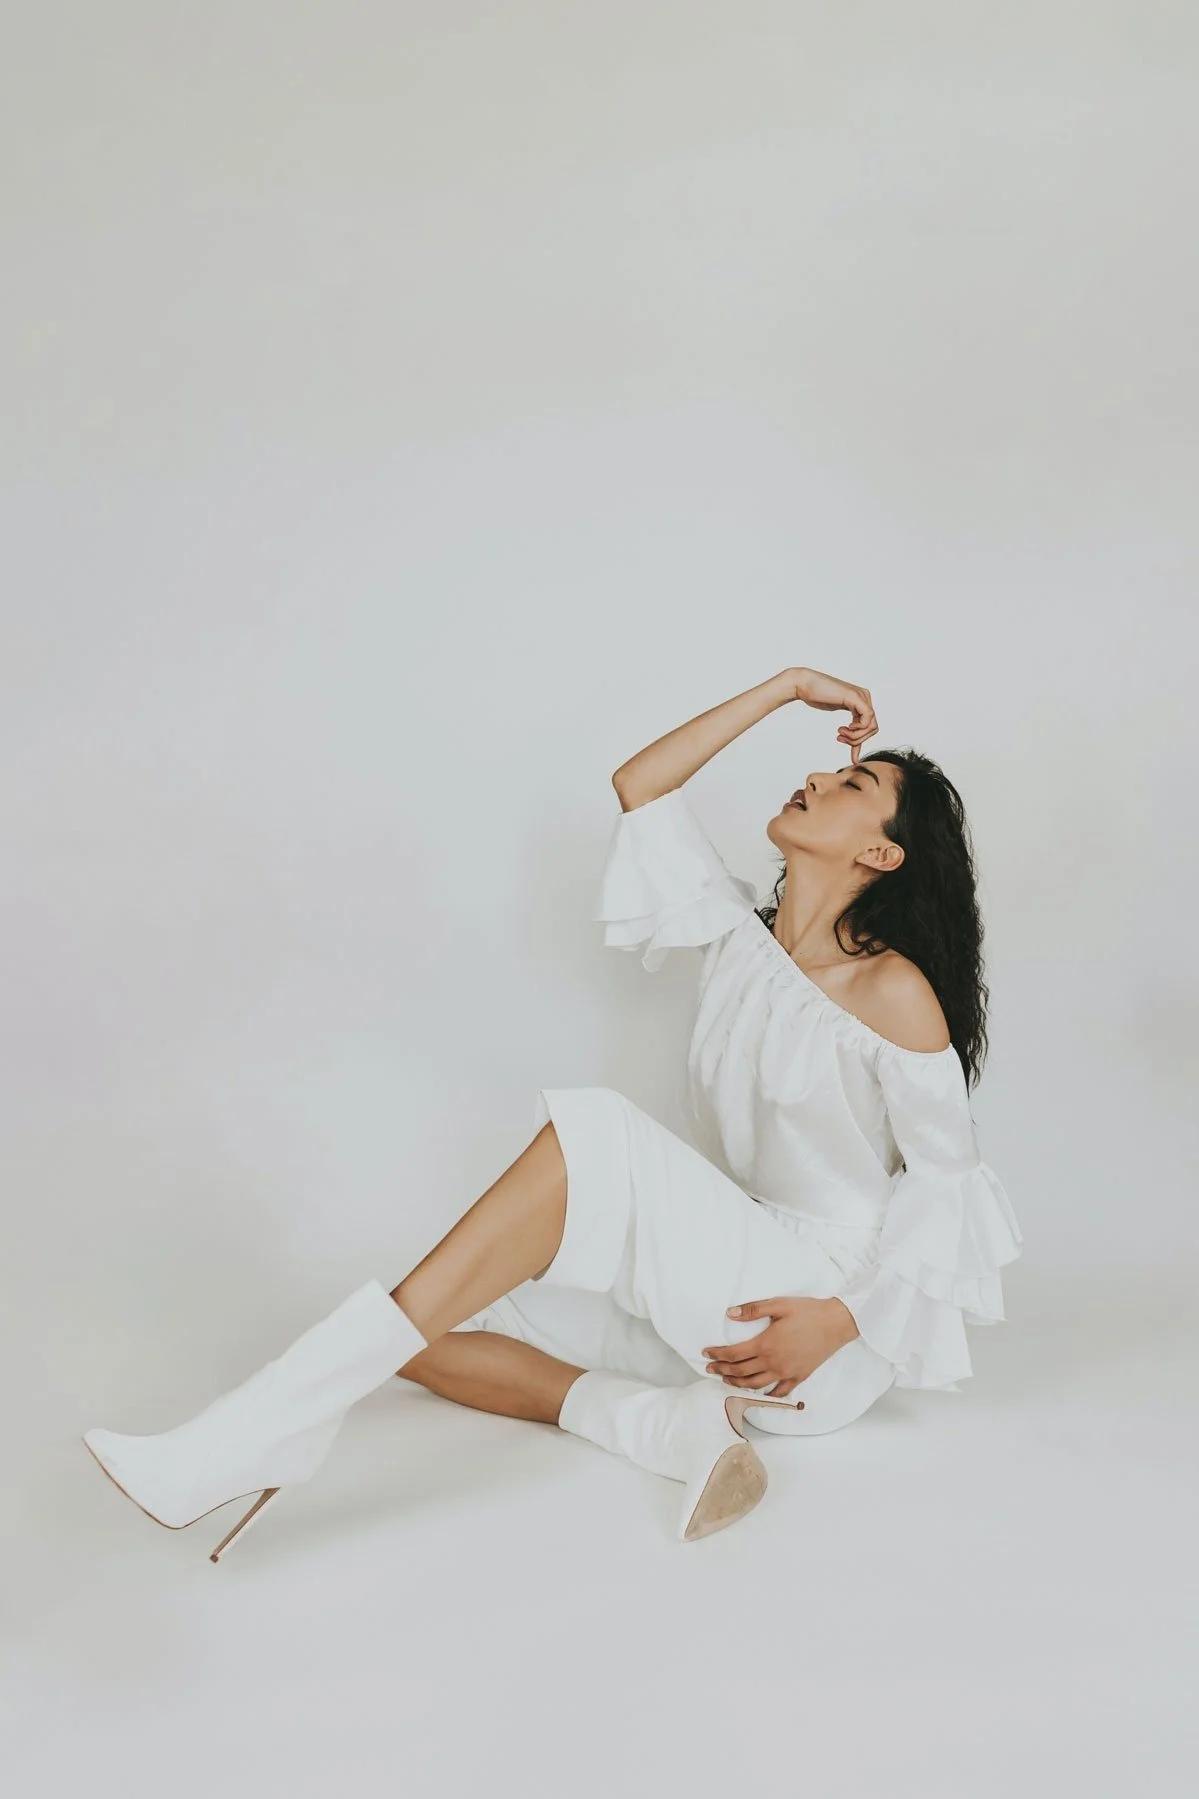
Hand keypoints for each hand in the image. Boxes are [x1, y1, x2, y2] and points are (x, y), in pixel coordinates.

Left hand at [702, 1296, 859, 1396]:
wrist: (835, 1323)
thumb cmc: (808, 1311)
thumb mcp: (778, 1304)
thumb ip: (753, 1310)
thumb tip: (730, 1313)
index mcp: (765, 1344)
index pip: (733, 1354)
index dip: (717, 1355)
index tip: (706, 1354)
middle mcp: (773, 1362)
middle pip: (740, 1371)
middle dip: (722, 1370)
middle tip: (710, 1368)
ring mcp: (786, 1373)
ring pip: (755, 1384)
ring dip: (738, 1384)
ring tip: (727, 1380)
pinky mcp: (798, 1377)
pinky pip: (779, 1392)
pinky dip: (766, 1395)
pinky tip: (759, 1394)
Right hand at [789, 667, 877, 763]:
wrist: (803, 684)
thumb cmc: (816, 696)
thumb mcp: (836, 710)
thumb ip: (847, 720)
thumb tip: (852, 740)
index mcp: (861, 700)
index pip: (870, 726)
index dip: (859, 740)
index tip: (842, 741)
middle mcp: (864, 697)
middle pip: (873, 728)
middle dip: (857, 739)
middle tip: (840, 738)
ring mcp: (861, 696)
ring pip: (871, 726)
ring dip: (855, 736)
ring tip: (840, 734)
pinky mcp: (855, 697)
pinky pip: (867, 719)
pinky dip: (857, 730)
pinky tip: (846, 728)